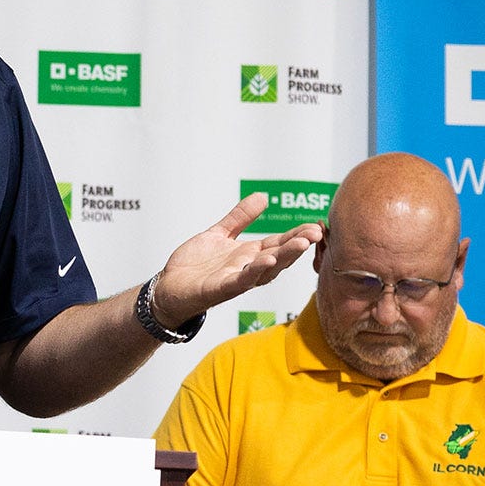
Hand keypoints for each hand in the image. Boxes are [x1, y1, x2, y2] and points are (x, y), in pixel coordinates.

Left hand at [151, 193, 322, 322]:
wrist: (169, 286)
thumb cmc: (195, 265)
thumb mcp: (220, 234)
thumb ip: (240, 217)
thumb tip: (262, 196)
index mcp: (249, 255)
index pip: (278, 243)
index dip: (297, 235)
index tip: (315, 225)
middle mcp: (247, 268)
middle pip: (278, 256)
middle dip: (297, 245)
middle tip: (315, 233)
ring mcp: (235, 279)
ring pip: (264, 270)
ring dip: (282, 258)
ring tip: (299, 244)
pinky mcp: (220, 289)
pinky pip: (240, 280)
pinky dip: (253, 271)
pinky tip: (265, 260)